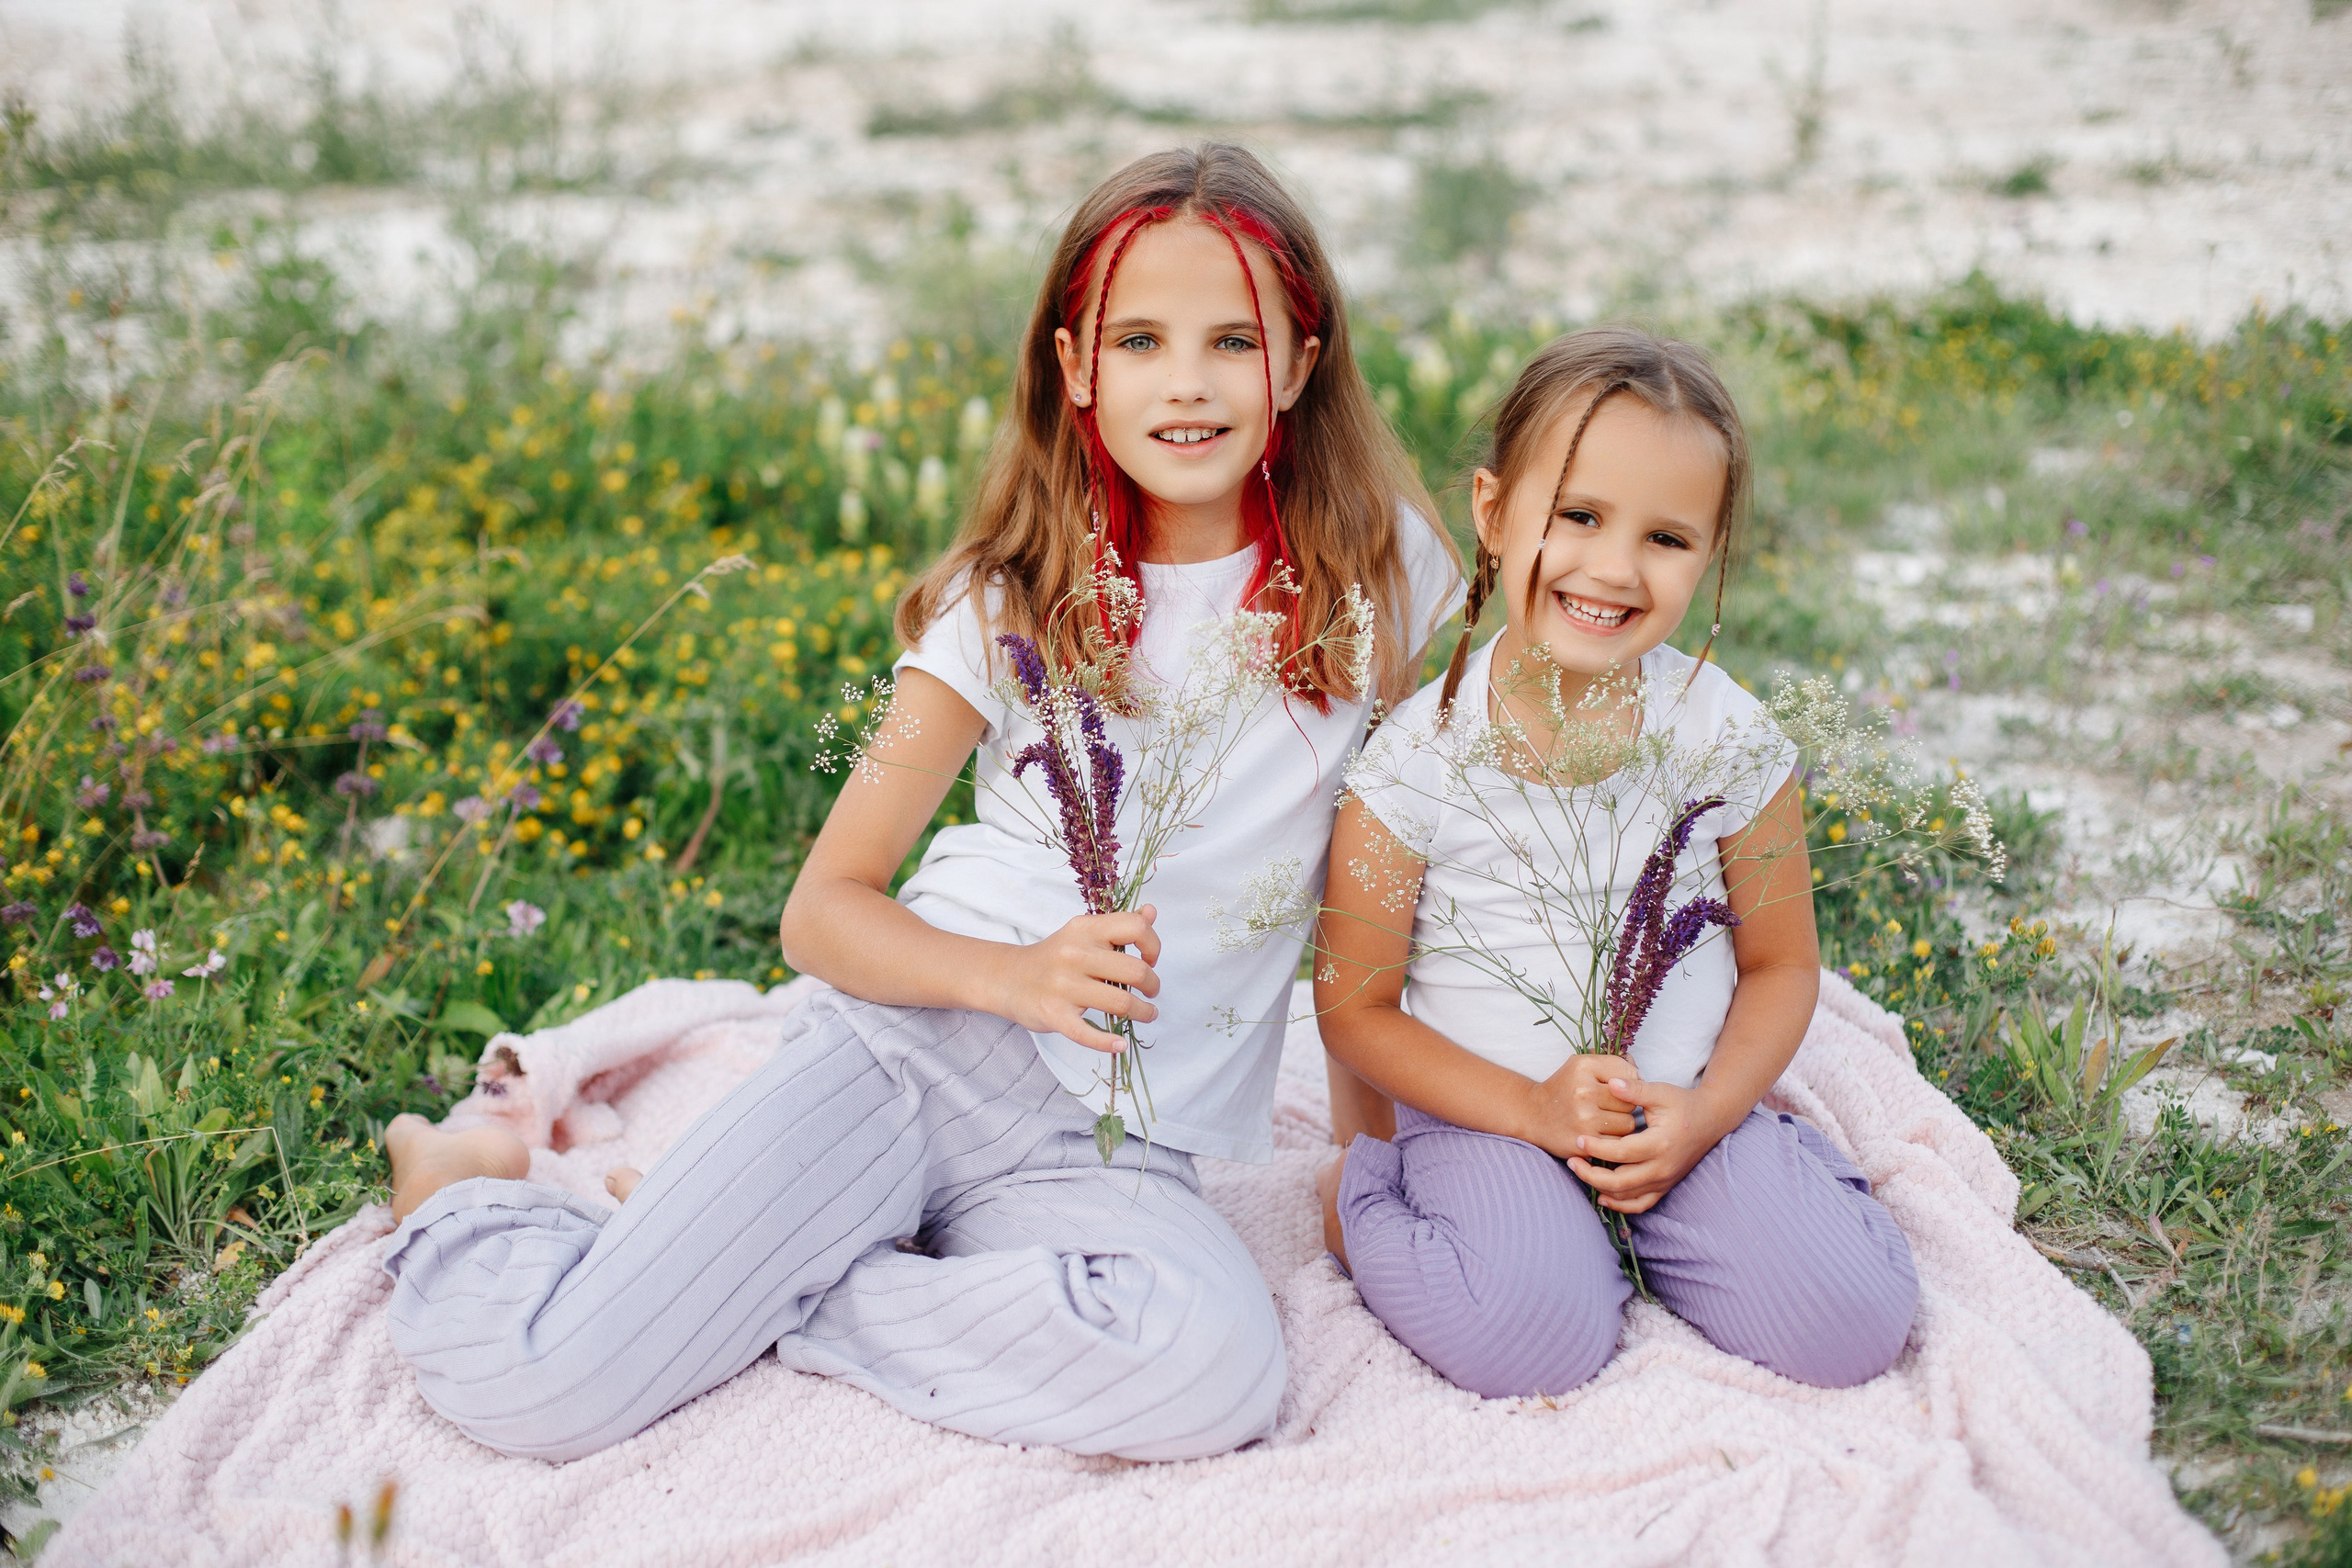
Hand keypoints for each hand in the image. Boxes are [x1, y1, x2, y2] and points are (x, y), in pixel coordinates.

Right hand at [987, 906, 1160, 1053]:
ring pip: (1121, 1003)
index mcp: (1085, 929)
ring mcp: (1063, 985)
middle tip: (1151, 992)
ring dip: (1142, 1012)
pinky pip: (1088, 1034)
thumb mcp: (1083, 934)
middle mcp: (1075, 954)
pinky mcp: (1054, 1014)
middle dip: (1152, 985)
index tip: (1150, 960)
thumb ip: (1118, 925)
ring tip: (1146, 1014)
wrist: (1007, 978)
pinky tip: (1120, 1044)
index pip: (1135, 928)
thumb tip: (1151, 912)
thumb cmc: (1053, 957)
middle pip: (1134, 970)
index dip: (1153, 945)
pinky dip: (1108, 1043)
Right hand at [1519, 1054, 1638, 1156]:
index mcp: (1584, 1067)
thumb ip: (1613, 1064)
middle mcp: (1584, 1091)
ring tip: (1603, 1121)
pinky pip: (1618, 1143)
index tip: (1616, 1089)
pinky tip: (1599, 1134)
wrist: (1533, 1115)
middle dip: (1624, 1105)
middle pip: (1631, 1100)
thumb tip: (1642, 1076)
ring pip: (1628, 1123)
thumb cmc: (1564, 1089)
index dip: (1629, 1082)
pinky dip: (1612, 1141)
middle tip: (1607, 1106)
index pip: (1629, 1073)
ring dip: (1620, 1125)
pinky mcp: (1585, 1141)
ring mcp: (1584, 1118)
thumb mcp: (1581, 1066)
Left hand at [1564, 1075, 1733, 1214]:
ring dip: (1600, 1188)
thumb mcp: (1660, 1092)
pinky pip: (1641, 1205)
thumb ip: (1635, 1089)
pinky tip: (1602, 1196)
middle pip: (1620, 1182)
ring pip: (1627, 1197)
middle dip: (1591, 1174)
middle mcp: (1662, 1168)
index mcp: (1660, 1143)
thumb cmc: (1682, 1103)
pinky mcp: (1665, 1186)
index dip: (1597, 1148)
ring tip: (1580, 1171)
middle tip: (1571, 1160)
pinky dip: (1620, 1205)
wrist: (1711, 1120)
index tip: (1578, 1140)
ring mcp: (1664, 1181)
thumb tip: (1611, 1082)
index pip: (1621, 1153)